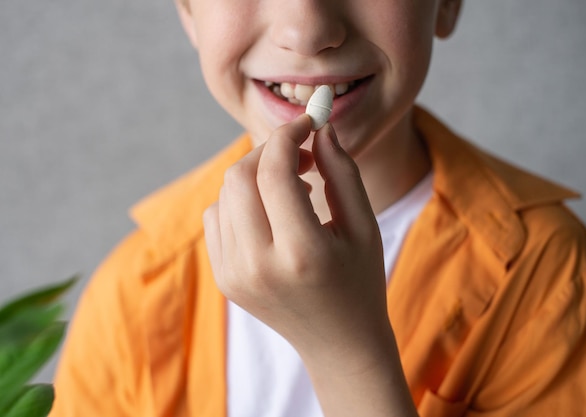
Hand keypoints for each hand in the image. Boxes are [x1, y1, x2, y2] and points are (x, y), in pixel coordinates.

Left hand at [203, 114, 387, 366]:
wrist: (338, 342)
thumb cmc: (360, 281)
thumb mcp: (364, 226)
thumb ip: (342, 171)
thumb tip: (320, 128)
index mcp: (302, 253)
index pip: (275, 173)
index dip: (288, 136)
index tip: (307, 123)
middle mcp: (259, 266)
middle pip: (240, 177)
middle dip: (269, 152)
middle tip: (303, 156)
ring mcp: (234, 275)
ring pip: (226, 194)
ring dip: (257, 176)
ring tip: (294, 190)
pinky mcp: (223, 279)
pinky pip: (217, 217)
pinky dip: (241, 201)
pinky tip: (272, 215)